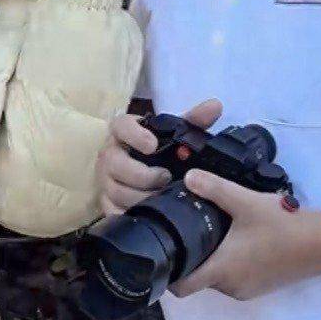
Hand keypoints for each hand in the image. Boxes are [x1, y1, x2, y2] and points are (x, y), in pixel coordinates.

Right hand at [95, 97, 222, 219]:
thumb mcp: (174, 134)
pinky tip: (149, 213)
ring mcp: (104, 180)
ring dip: (140, 196)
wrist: (143, 172)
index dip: (134, 135)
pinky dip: (132, 213)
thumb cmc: (158, 150)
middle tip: (165, 177)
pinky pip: (113, 211)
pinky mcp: (106, 203)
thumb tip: (215, 105)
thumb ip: (193, 120)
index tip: (153, 145)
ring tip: (162, 197)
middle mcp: (109, 154)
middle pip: (114, 163)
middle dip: (141, 174)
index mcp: (123, 132)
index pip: (120, 126)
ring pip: (115, 191)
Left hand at [172, 171, 320, 300]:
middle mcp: (231, 287)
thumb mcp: (245, 201)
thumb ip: (213, 188)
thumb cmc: (283, 225)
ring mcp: (249, 288)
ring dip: (213, 257)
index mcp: (221, 271)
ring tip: (213, 228)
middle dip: (191, 256)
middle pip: (198, 278)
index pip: (181, 287)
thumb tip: (187, 177)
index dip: (167, 273)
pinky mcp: (263, 285)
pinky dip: (231, 260)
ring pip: (218, 276)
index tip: (163, 251)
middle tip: (186, 228)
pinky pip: (236, 275)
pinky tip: (239, 236)